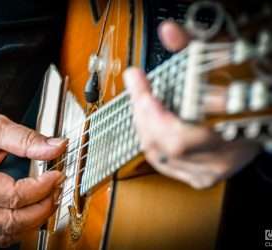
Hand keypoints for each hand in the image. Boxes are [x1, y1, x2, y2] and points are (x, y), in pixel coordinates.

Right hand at [0, 96, 66, 246]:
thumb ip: (26, 139)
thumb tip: (56, 147)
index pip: (13, 197)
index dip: (42, 188)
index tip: (57, 174)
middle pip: (12, 222)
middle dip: (42, 207)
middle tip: (57, 187)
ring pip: (6, 234)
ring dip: (33, 220)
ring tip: (48, 198)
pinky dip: (19, 227)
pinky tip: (31, 210)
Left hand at [123, 21, 260, 188]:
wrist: (258, 124)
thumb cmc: (242, 95)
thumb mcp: (222, 67)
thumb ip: (194, 48)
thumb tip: (169, 32)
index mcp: (234, 133)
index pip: (183, 136)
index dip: (155, 115)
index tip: (140, 87)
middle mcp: (222, 159)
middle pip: (167, 146)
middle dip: (144, 115)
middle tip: (138, 89)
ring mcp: (208, 171)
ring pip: (159, 154)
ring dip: (143, 125)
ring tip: (140, 102)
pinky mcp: (198, 177)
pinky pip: (161, 163)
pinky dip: (149, 140)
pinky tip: (148, 123)